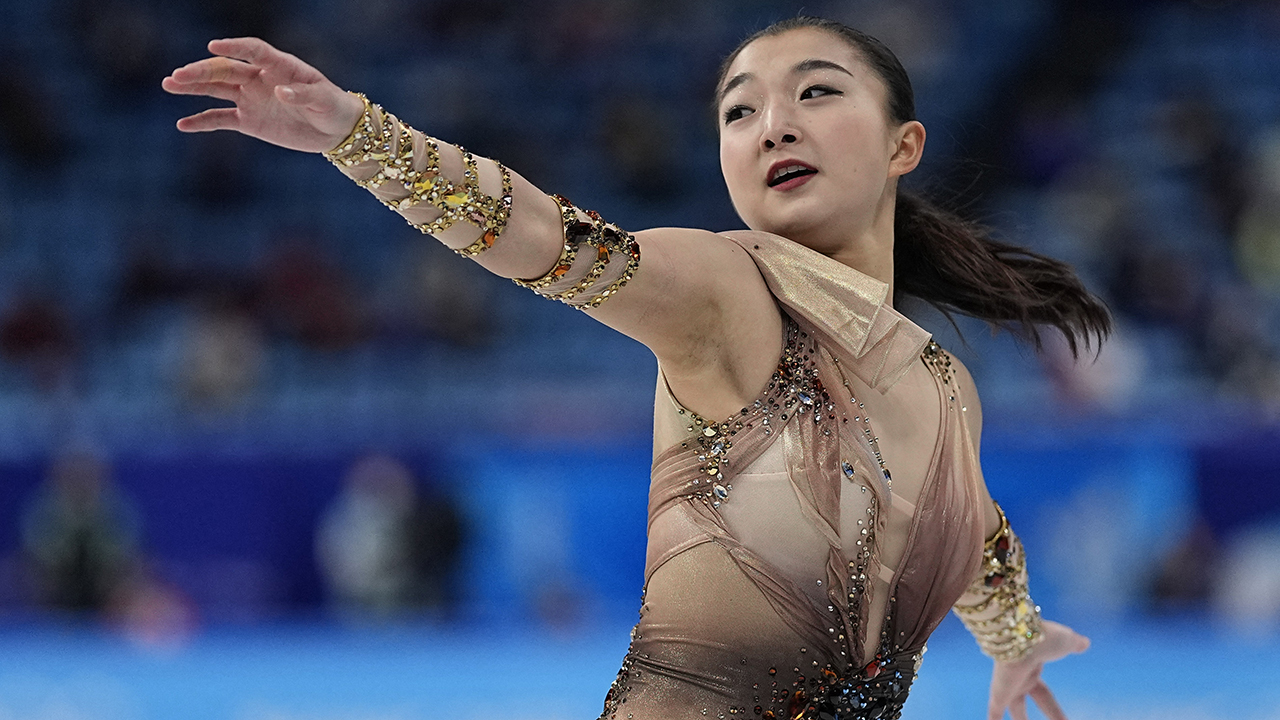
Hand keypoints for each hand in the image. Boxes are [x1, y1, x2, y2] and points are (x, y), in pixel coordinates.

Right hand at [161, 37, 364, 152]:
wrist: (335, 130)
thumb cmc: (332, 106)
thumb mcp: (324, 100)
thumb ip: (303, 95)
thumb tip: (281, 93)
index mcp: (279, 66)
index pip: (253, 51)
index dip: (234, 47)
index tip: (214, 46)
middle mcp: (259, 78)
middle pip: (226, 70)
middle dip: (202, 71)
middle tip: (178, 75)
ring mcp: (251, 98)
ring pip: (217, 89)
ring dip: (193, 87)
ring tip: (169, 84)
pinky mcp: (248, 121)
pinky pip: (220, 119)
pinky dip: (202, 121)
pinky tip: (182, 124)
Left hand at [987, 620, 1089, 719]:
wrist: (1023, 636)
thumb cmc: (1046, 637)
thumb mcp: (1066, 642)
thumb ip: (1074, 644)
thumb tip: (1085, 642)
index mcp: (1032, 670)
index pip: (1045, 697)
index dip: (1054, 712)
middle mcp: (1017, 679)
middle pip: (1021, 705)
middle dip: (1023, 718)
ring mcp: (1006, 687)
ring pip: (1011, 710)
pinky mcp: (998, 693)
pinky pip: (995, 712)